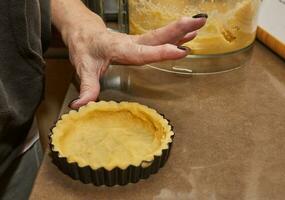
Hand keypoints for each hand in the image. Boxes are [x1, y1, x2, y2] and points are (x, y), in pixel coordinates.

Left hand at [64, 15, 205, 108]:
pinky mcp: (140, 42)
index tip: (179, 51)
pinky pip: (159, 38)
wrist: (84, 31)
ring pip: (160, 34)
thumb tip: (81, 107)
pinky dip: (175, 35)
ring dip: (181, 29)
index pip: (141, 52)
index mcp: (118, 48)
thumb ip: (87, 88)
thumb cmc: (85, 48)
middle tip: (197, 23)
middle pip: (156, 36)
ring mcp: (137, 41)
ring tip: (199, 24)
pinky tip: (188, 37)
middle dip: (178, 30)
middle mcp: (131, 42)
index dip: (160, 53)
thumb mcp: (83, 68)